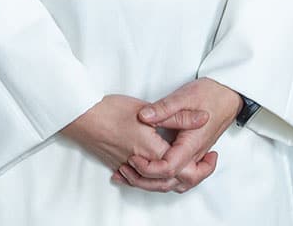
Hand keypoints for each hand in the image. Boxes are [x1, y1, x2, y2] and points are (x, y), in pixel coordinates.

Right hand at [61, 94, 206, 173]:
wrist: (81, 117)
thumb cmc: (112, 110)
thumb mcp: (150, 109)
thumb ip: (179, 117)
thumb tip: (204, 118)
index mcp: (152, 152)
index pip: (184, 171)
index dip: (202, 168)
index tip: (212, 157)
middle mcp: (141, 164)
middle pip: (171, 182)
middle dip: (191, 177)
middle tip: (205, 164)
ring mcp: (127, 167)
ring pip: (154, 183)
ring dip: (171, 179)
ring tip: (185, 165)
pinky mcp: (117, 164)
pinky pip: (138, 179)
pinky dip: (150, 178)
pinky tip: (153, 168)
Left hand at [115, 78, 242, 193]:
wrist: (229, 94)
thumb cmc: (210, 94)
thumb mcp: (185, 96)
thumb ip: (164, 108)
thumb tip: (143, 116)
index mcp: (191, 144)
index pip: (168, 168)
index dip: (148, 168)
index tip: (133, 157)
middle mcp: (194, 155)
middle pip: (171, 183)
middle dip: (146, 182)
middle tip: (128, 169)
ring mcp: (195, 156)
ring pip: (176, 183)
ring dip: (154, 183)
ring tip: (135, 173)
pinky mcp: (194, 154)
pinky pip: (180, 175)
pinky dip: (165, 178)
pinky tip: (152, 169)